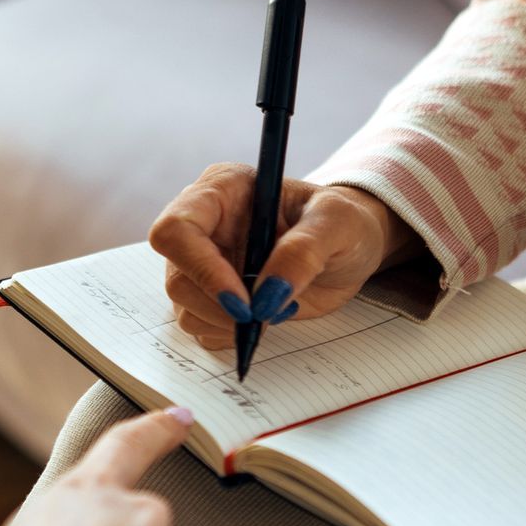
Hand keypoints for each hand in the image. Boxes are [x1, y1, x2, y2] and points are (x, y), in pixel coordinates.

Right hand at [148, 163, 420, 349]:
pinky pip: (201, 328)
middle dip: (221, 307)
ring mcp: (202, 264)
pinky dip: (232, 334)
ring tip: (276, 308)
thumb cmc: (344, 223)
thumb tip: (267, 295)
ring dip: (229, 323)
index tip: (243, 302)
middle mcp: (203, 226)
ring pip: (185, 309)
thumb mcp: (338, 224)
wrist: (349, 249)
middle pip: (177, 278)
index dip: (202, 270)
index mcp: (221, 190)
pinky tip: (266, 316)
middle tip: (268, 312)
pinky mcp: (209, 297)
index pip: (177, 229)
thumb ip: (303, 252)